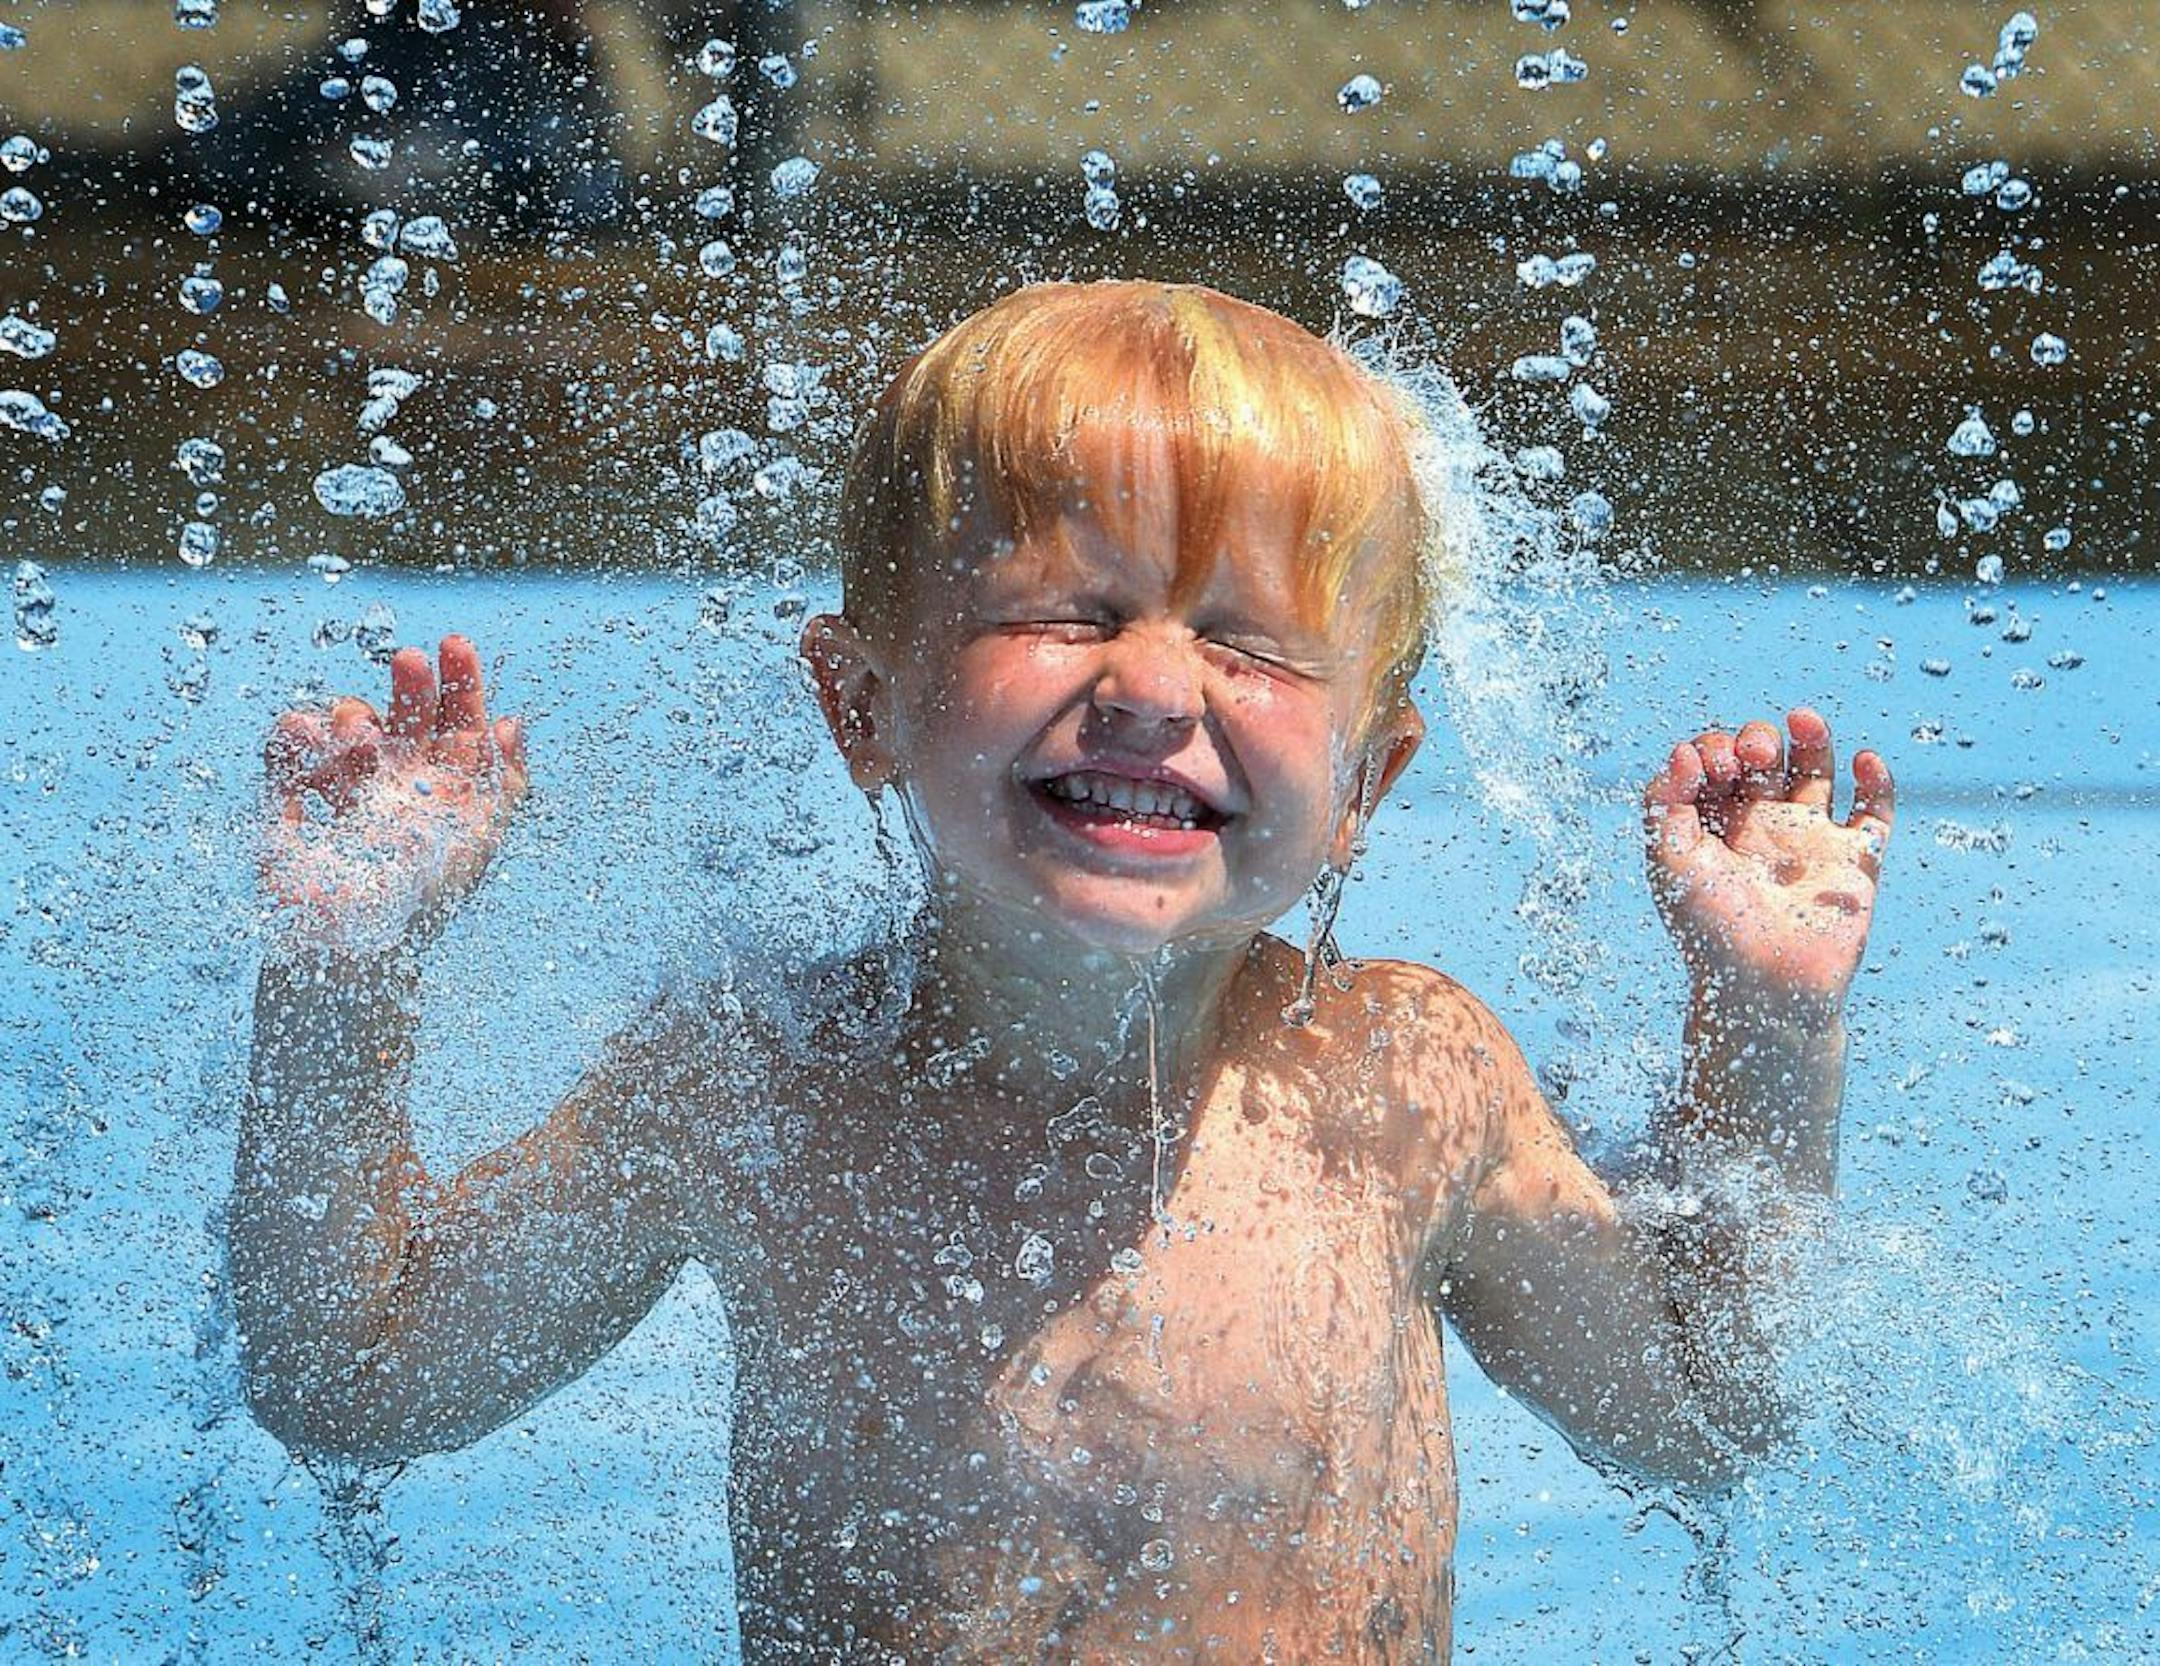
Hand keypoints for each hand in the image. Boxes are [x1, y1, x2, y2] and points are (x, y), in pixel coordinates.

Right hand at [261, 634, 528, 951]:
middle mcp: (396, 779)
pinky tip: (302, 731)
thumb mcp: (476, 840)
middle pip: (406, 713)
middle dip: (409, 684)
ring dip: (354, 719)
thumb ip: (502, 783)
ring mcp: (343, 788)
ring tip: (360, 739)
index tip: (455, 644)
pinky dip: (291, 739)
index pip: (456, 721)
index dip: (459, 681)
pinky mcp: (290, 801)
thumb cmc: (422, 897)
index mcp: (443, 785)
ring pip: (347, 725)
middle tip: (409, 661)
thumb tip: (514, 723)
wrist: (353, 948)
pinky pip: (284, 754)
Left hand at [1643, 708, 1892, 1018]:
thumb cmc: (1709, 930)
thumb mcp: (1670, 863)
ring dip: (1813, 740)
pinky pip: (1875, 812)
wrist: (1764, 987)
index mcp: (1714, 826)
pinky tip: (1864, 760)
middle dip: (1757, 739)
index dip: (1715, 748)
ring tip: (1803, 718)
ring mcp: (1811, 841)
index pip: (1716, 763)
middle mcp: (1762, 828)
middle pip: (1764, 758)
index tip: (1713, 767)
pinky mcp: (1855, 861)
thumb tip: (1682, 750)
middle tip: (1752, 754)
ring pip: (1817, 772)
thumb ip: (1666, 803)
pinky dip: (1877, 782)